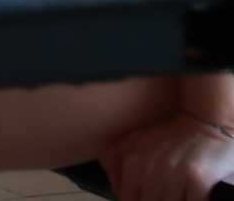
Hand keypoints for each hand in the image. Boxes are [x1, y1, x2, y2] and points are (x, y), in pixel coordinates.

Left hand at [102, 112, 233, 200]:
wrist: (205, 125)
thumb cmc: (169, 136)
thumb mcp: (135, 140)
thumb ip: (115, 160)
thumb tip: (116, 190)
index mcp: (132, 164)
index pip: (128, 200)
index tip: (150, 195)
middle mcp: (149, 170)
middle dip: (160, 200)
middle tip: (167, 190)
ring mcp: (173, 175)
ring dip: (178, 200)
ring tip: (182, 190)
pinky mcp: (197, 180)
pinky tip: (198, 194)